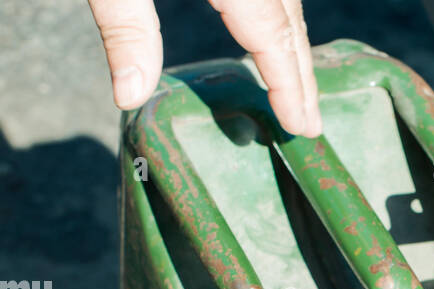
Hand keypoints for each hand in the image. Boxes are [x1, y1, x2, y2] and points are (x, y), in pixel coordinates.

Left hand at [87, 0, 321, 136]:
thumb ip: (124, 27)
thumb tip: (129, 97)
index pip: (270, 32)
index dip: (288, 82)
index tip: (301, 126)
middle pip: (286, 18)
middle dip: (299, 73)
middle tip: (309, 123)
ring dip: (290, 44)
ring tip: (295, 88)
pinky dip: (275, 16)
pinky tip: (267, 36)